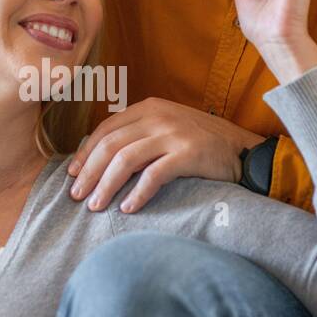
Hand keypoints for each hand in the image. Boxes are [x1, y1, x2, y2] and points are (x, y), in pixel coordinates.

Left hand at [67, 98, 263, 212]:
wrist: (243, 151)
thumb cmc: (201, 144)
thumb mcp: (167, 129)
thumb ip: (139, 136)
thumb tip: (102, 160)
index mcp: (149, 108)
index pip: (106, 129)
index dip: (86, 152)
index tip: (73, 174)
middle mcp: (158, 117)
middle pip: (111, 145)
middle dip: (89, 172)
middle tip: (77, 196)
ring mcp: (173, 134)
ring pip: (125, 160)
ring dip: (106, 185)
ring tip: (96, 206)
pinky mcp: (188, 154)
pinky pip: (154, 176)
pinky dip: (137, 193)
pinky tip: (128, 208)